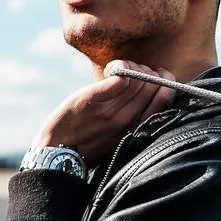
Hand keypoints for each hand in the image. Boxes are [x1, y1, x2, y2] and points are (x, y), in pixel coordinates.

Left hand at [32, 60, 175, 167]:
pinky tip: (111, 70)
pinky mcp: (90, 102)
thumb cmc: (88, 144)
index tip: (154, 76)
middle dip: (146, 71)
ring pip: (136, 78)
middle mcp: (126, 121)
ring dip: (131, 66)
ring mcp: (109, 112)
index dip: (164, 81)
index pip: (165, 98)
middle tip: (132, 71)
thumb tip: (151, 94)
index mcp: (135, 129)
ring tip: (118, 70)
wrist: (56, 154)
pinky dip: (120, 69)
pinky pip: (117, 80)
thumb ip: (134, 118)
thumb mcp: (118, 138)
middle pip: (152, 84)